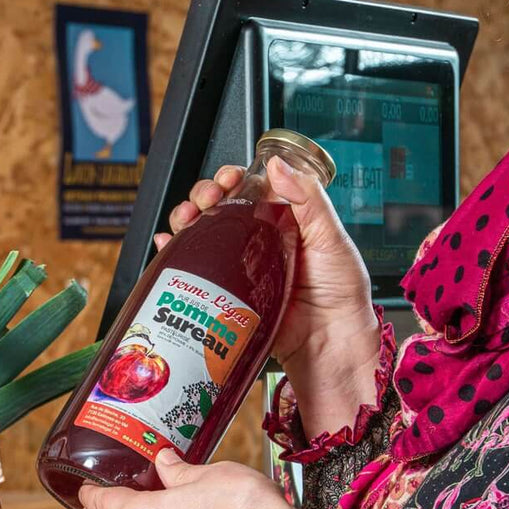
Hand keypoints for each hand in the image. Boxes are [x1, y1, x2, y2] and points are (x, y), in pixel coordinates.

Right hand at [157, 160, 381, 435]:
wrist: (329, 342)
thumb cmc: (340, 293)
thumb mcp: (330, 237)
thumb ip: (308, 198)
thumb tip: (279, 165)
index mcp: (283, 219)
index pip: (250, 186)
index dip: (233, 177)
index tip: (229, 178)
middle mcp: (257, 238)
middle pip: (218, 205)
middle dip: (204, 194)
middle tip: (207, 198)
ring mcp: (238, 264)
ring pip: (201, 232)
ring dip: (186, 218)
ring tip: (186, 219)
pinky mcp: (224, 290)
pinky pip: (193, 268)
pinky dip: (173, 253)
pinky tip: (168, 246)